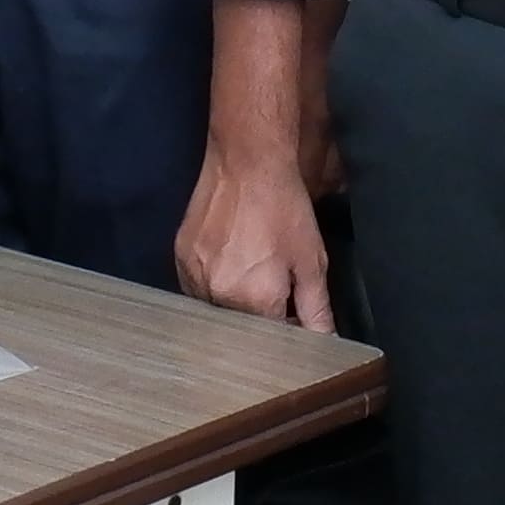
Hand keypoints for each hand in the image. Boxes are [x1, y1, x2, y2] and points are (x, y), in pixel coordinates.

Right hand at [173, 145, 334, 333]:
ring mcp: (193, 277)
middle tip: (273, 274)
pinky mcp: (180, 259)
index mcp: (255, 301)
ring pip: (217, 307)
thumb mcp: (311, 261)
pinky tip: (230, 256)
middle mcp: (218, 295)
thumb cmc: (284, 208)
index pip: (272, 337)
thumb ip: (316, 309)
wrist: (247, 162)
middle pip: (242, 324)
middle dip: (261, 310)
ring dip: (235, 297)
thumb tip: (325, 342)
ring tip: (250, 261)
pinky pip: (197, 287)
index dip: (286, 323)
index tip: (293, 301)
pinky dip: (214, 281)